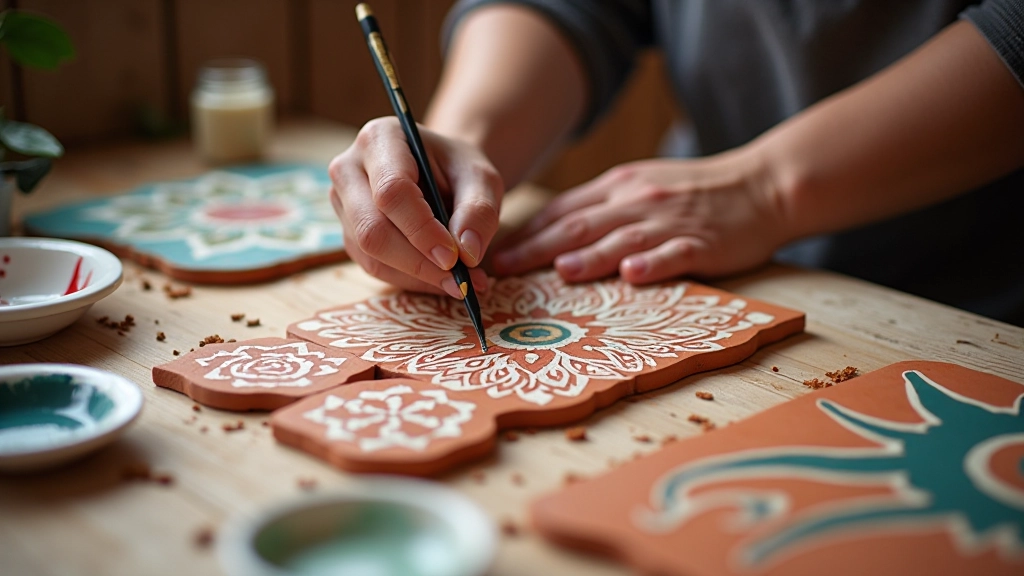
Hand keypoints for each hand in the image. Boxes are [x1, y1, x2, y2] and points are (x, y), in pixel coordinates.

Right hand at [329, 117, 502, 296]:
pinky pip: (374, 267)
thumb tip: (466, 252)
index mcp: (380, 139)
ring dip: (418, 277)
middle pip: (372, 228)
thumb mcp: (481, 179)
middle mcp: (349, 168)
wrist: (440, 174)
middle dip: (419, 263)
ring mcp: (343, 204)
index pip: (392, 191)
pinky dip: (411, 280)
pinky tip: (440, 278)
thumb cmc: (458, 170)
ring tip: (461, 281)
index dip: (421, 230)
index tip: (454, 257)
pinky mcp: (348, 233)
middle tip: (462, 280)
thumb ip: (479, 210)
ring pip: (371, 254)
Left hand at [491, 149, 789, 283]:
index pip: (562, 209)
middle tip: (501, 268)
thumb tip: (549, 231)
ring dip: (589, 256)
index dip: (525, 231)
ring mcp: (669, 222)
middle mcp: (637, 200)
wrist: (760, 184)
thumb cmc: (694, 191)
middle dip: (537, 247)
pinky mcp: (702, 243)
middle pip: (580, 224)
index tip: (492, 251)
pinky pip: (675, 253)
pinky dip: (654, 263)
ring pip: (622, 238)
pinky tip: (634, 274)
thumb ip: (598, 206)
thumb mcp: (640, 184)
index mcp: (619, 186)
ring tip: (560, 270)